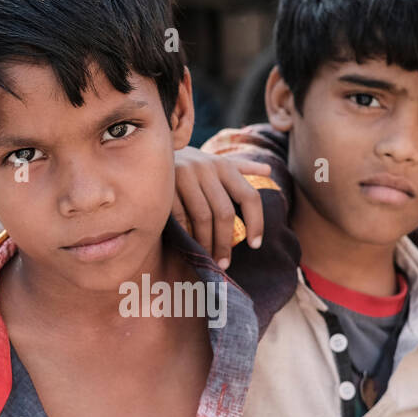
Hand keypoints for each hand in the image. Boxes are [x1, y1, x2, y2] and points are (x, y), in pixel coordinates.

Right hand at [172, 148, 272, 268]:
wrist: (149, 153)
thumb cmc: (190, 166)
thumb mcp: (216, 163)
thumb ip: (241, 169)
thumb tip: (268, 173)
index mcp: (224, 166)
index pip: (249, 196)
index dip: (256, 223)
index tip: (255, 245)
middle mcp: (206, 167)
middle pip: (224, 212)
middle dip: (226, 242)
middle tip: (225, 263)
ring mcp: (184, 175)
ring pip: (203, 217)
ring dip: (206, 243)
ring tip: (208, 259)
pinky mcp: (166, 186)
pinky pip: (180, 217)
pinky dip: (187, 235)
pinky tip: (190, 246)